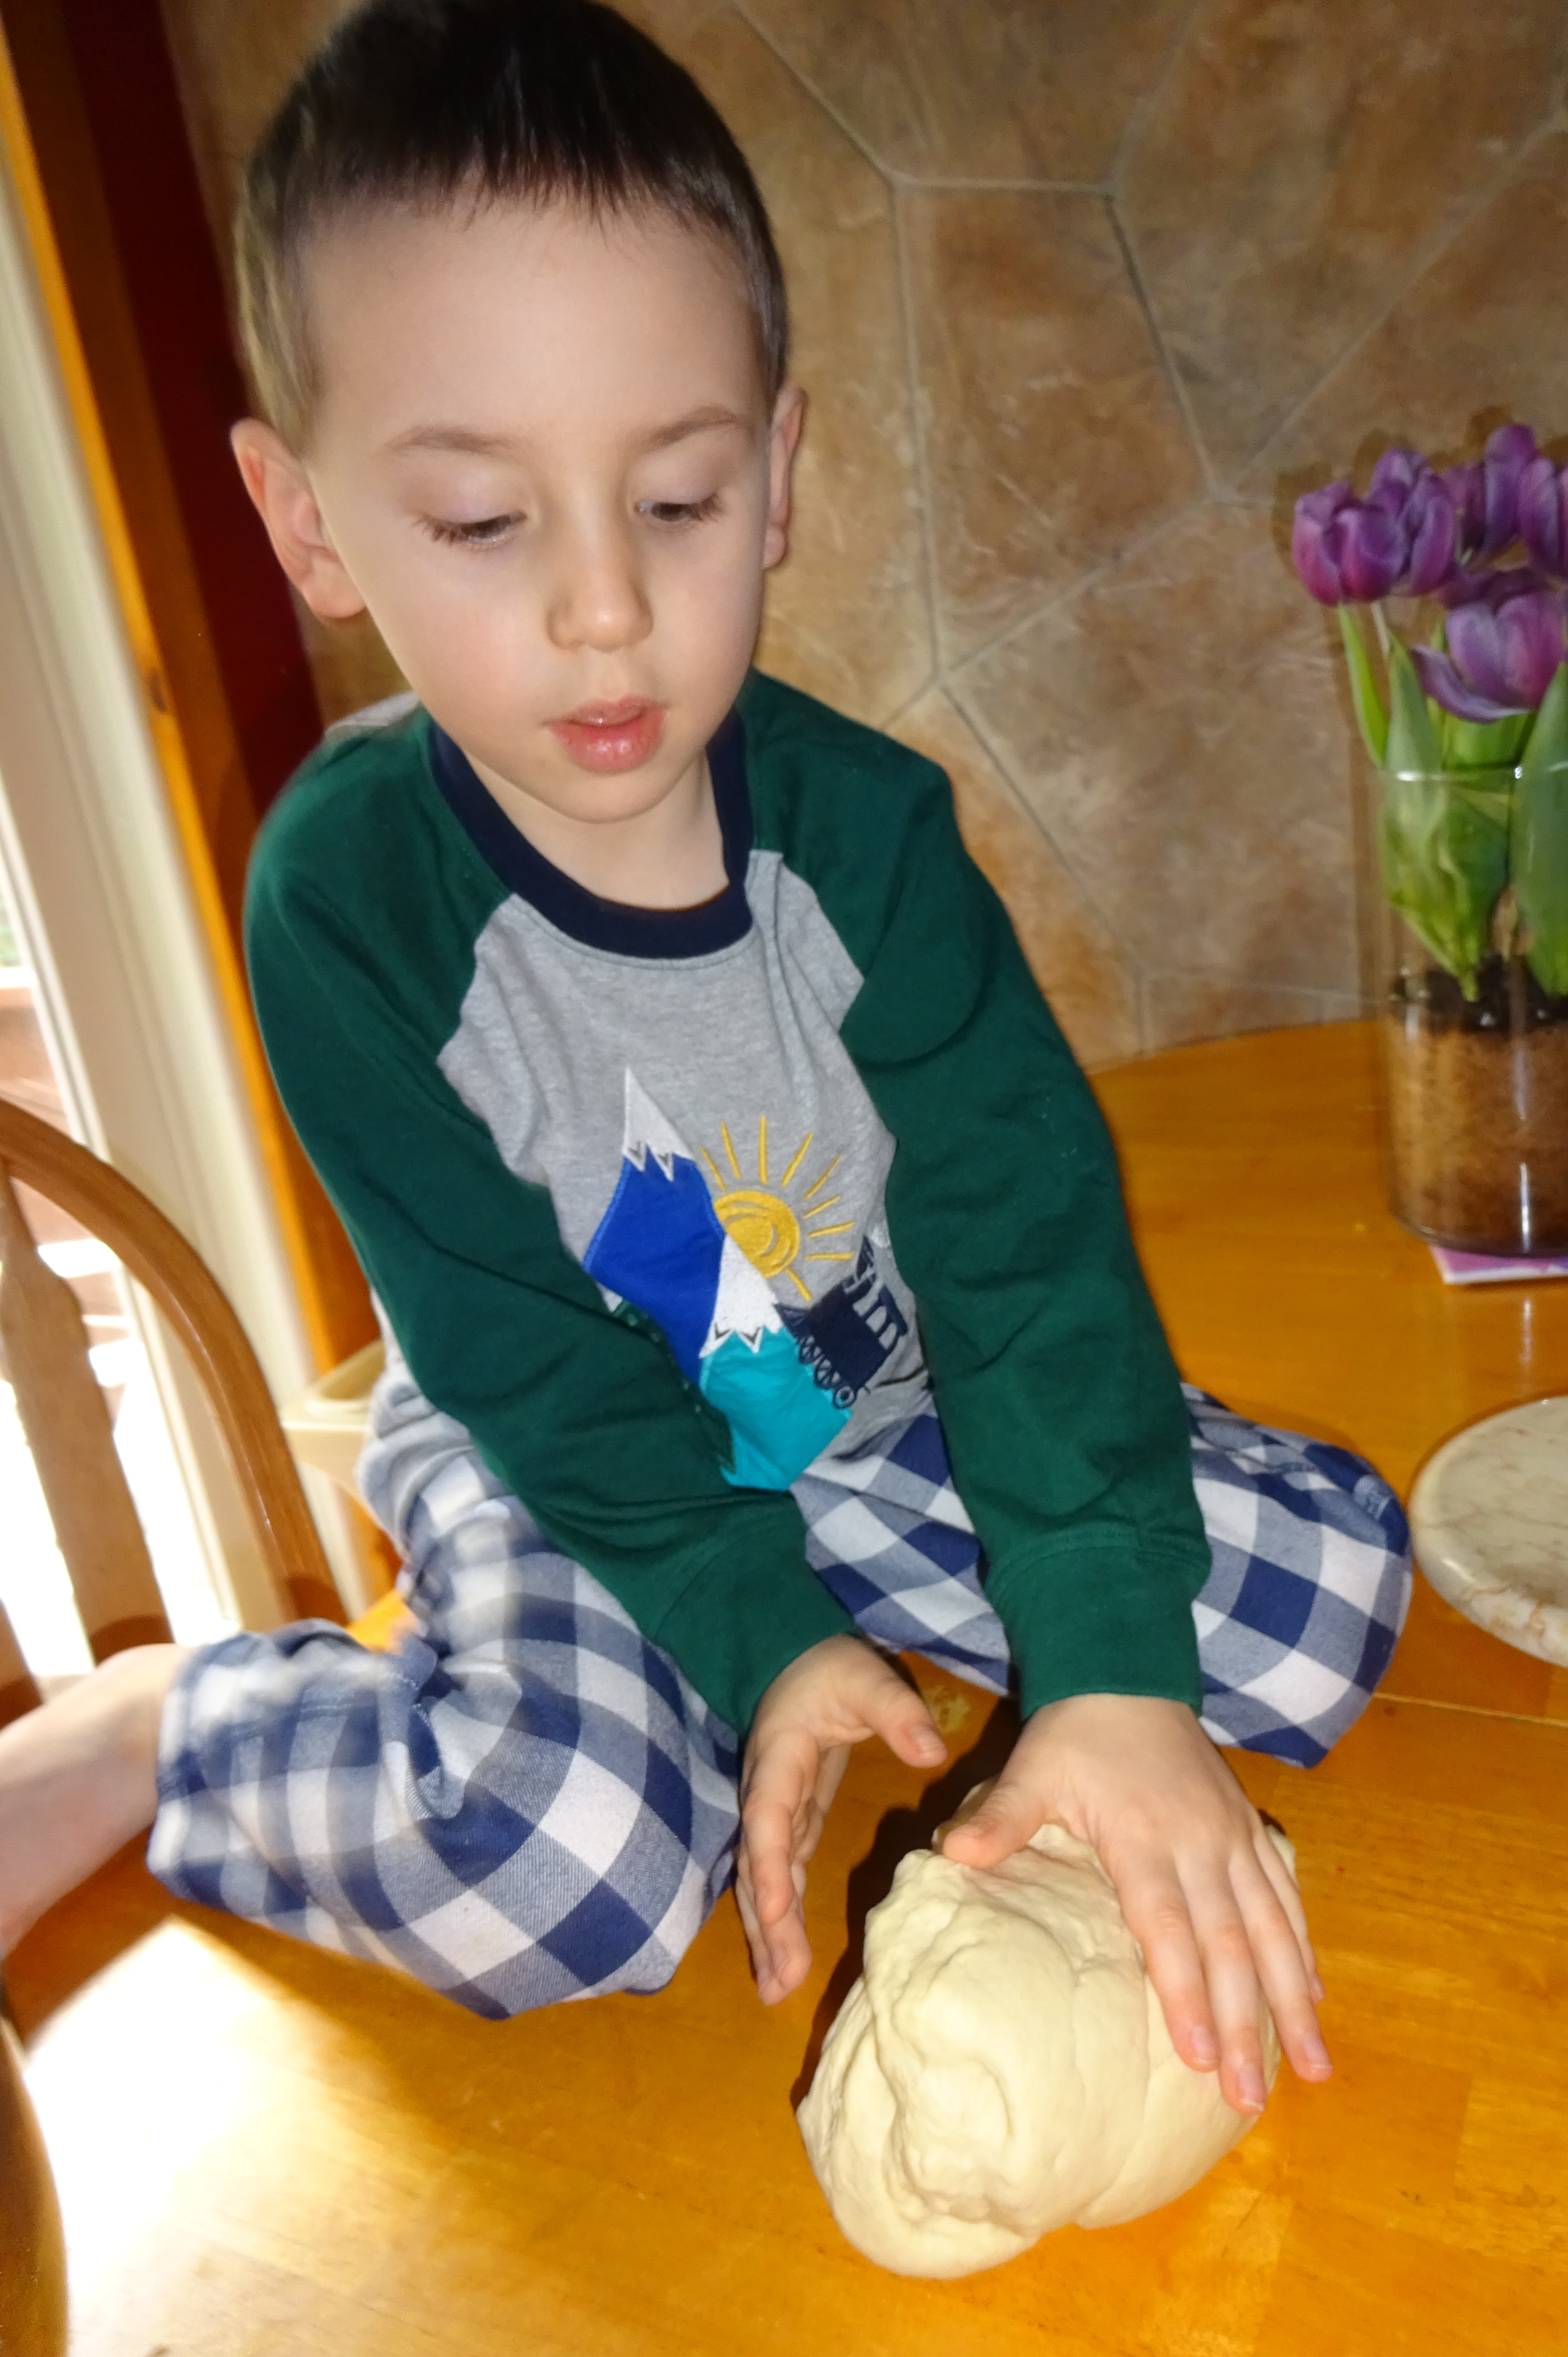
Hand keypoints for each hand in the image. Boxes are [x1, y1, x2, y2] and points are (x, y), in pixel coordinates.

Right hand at [736, 1635, 945, 2003]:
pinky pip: (780, 1875)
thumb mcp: (866, 1678)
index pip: (768, 1818)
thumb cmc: (830, 1666)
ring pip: (763, 1879)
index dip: (769, 1865)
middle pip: (758, 1865)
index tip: (776, 1910)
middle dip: (767, 1923)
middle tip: (780, 1982)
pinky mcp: (793, 1819)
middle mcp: (767, 1794)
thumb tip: (934, 1751)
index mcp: (779, 1760)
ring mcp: (777, 1810)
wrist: (793, 1655)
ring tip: (776, 1989)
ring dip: (768, 1932)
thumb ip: (897, 1710)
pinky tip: (786, 1956)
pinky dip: (780, 1916)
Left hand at [940, 1694, 1330, 2114]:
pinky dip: (1304, 1949)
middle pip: (1229, 1945)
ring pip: (1273, 1929)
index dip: (1186, 1992)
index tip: (1196, 2058)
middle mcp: (1200, 1843)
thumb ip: (1001, 1816)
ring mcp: (1233, 1838)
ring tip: (1313, 2068)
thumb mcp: (1032, 1766)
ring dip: (1292, 2000)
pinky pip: (1286, 1897)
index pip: (1169, 1926)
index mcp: (1143, 1836)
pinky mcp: (1250, 1831)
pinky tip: (1317, 1999)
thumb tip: (951, 1853)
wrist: (1126, 1671)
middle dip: (1243, 2025)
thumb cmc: (1075, 1733)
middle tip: (1250, 2098)